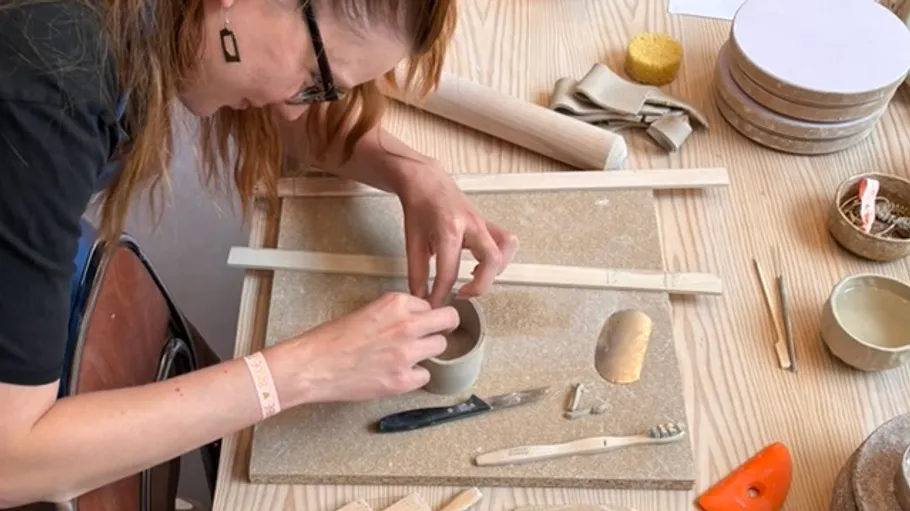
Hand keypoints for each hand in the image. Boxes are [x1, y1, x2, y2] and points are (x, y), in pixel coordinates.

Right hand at [268, 292, 457, 404]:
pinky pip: (425, 376)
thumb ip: (395, 314)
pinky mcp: (402, 379)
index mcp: (396, 303)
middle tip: (436, 334)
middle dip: (443, 327)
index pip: (430, 305)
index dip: (425, 315)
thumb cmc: (331, 340)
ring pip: (440, 348)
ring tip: (407, 356)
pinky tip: (398, 373)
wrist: (313, 365)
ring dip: (428, 352)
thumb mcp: (368, 311)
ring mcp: (407, 353)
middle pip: (449, 321)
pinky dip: (415, 376)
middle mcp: (406, 325)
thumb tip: (414, 320)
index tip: (423, 321)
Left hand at [398, 162, 518, 307]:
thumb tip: (421, 295)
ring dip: (495, 271)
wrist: (426, 181)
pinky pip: (505, 242)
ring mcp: (482, 223)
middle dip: (479, 286)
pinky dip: (500, 258)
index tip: (435, 303)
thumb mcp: (412, 240)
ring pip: (505, 250)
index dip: (441, 294)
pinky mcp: (487, 224)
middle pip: (491, 261)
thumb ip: (417, 271)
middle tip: (462, 294)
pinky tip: (482, 266)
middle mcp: (471, 225)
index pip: (449, 272)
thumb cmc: (419, 205)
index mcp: (449, 229)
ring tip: (476, 279)